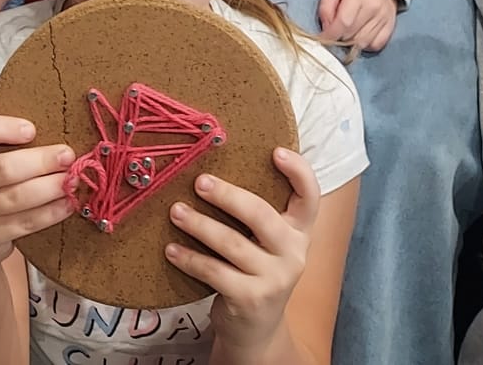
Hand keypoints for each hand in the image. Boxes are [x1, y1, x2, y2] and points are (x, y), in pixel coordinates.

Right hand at [0, 114, 75, 270]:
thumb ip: (11, 145)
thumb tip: (59, 134)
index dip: (4, 128)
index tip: (32, 130)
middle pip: (3, 168)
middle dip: (41, 162)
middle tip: (68, 156)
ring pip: (15, 197)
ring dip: (50, 188)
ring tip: (72, 181)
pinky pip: (23, 222)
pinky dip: (49, 213)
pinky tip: (66, 204)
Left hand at [167, 148, 319, 355]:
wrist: (256, 331)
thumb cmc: (256, 273)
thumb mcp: (269, 244)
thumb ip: (259, 213)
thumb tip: (216, 168)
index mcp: (299, 232)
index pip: (311, 196)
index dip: (298, 171)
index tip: (275, 151)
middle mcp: (294, 253)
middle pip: (262, 215)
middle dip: (228, 196)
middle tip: (199, 181)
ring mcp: (275, 279)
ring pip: (232, 244)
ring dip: (199, 225)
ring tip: (176, 211)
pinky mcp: (250, 299)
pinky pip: (214, 272)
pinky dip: (190, 258)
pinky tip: (171, 249)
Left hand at [317, 0, 396, 52]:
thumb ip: (326, 6)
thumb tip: (326, 29)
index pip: (343, 23)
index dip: (330, 35)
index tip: (322, 38)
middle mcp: (374, 8)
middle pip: (352, 35)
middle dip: (338, 38)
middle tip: (333, 31)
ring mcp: (384, 18)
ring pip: (363, 43)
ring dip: (351, 43)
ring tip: (346, 32)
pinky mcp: (391, 25)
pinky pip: (376, 45)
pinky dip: (365, 45)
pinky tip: (359, 35)